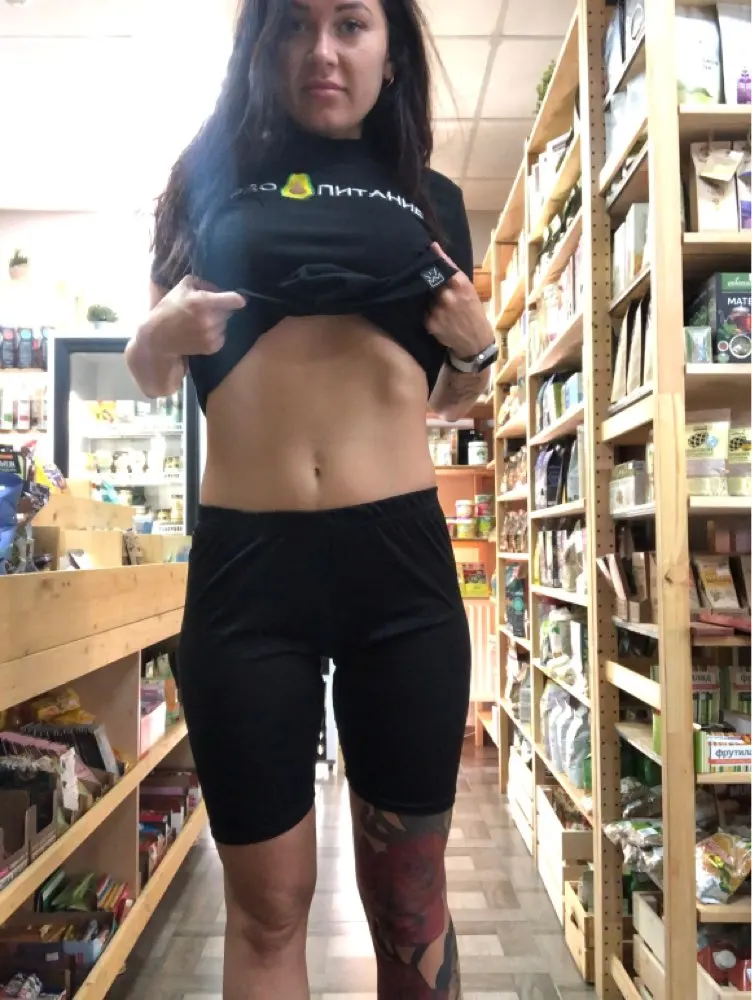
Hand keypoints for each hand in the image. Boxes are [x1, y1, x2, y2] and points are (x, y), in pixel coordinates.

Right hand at [143, 276, 245, 356]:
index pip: (232, 300)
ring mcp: (211, 335)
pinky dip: (216, 334)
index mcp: (202, 302)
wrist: (158, 337)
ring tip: (202, 321)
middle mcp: (209, 320)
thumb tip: (219, 289)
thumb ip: (202, 283)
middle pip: (229, 312)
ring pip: (225, 324)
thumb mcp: (182, 288)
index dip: (237, 299)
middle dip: (221, 309)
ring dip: (218, 322)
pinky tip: (202, 332)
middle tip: (207, 310)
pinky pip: (222, 337)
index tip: (240, 300)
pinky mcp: (211, 347)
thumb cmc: (169, 309)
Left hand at [425, 243, 491, 358]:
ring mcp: (438, 310)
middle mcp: (448, 296)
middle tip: (432, 285)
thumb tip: (433, 246)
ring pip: (425, 298)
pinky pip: (424, 312)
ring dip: (428, 299)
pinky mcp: (430, 322)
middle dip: (429, 283)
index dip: (433, 260)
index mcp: (461, 284)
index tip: (426, 252)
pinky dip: (428, 313)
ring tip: (440, 306)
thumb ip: (452, 271)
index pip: (441, 266)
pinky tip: (438, 317)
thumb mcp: (468, 289)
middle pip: (429, 281)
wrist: (476, 341)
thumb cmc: (473, 312)